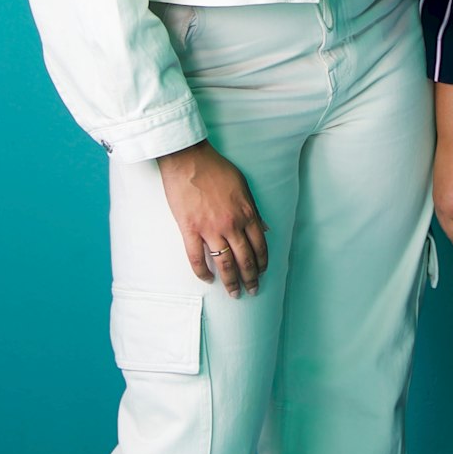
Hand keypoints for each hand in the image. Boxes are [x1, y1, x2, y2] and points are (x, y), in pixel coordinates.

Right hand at [157, 140, 268, 298]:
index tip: (262, 273)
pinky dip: (202, 271)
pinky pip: (197, 257)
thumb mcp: (243, 186)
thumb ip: (252, 209)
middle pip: (245, 258)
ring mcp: (210, 229)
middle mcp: (231, 224)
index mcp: (246, 213)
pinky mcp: (190, 229)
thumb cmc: (216, 169)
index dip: (262, 262)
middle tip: (252, 290)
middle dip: (250, 278)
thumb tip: (263, 227)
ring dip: (231, 281)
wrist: (189, 160)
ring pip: (224, 263)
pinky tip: (207, 279)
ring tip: (234, 293)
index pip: (259, 245)